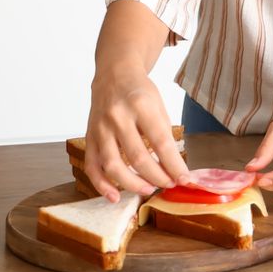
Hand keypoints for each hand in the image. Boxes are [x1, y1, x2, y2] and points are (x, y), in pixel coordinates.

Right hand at [85, 66, 190, 201]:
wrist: (113, 75)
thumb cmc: (140, 92)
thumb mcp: (159, 106)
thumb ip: (163, 135)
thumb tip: (173, 168)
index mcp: (141, 106)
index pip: (161, 142)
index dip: (174, 164)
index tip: (184, 179)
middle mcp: (118, 116)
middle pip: (137, 157)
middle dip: (156, 176)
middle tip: (168, 184)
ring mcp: (100, 128)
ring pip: (112, 165)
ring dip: (131, 184)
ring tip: (148, 190)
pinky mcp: (89, 136)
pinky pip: (92, 166)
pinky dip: (101, 185)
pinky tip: (114, 196)